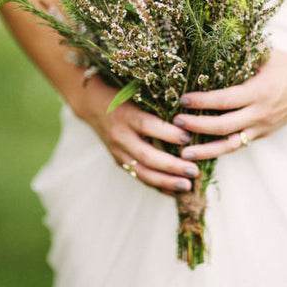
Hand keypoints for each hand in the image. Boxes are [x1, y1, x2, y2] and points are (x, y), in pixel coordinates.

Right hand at [70, 75, 199, 192]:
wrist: (93, 106)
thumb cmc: (125, 97)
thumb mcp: (138, 96)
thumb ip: (159, 107)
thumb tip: (190, 119)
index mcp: (126, 115)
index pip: (147, 125)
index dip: (167, 133)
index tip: (188, 138)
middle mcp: (120, 136)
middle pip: (146, 155)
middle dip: (171, 166)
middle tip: (193, 171)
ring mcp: (118, 151)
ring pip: (142, 171)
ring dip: (166, 181)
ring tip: (187, 186)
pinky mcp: (119, 161)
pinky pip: (139, 176)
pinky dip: (158, 185)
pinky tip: (175, 191)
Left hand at [173, 50, 286, 160]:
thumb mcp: (266, 54)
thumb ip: (242, 52)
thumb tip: (212, 41)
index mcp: (260, 91)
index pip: (225, 100)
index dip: (202, 101)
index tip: (182, 99)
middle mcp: (261, 112)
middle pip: (223, 126)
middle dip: (197, 126)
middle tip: (175, 122)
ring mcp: (263, 127)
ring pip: (231, 145)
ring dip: (206, 150)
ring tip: (183, 153)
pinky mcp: (263, 134)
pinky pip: (239, 145)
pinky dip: (220, 149)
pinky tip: (202, 151)